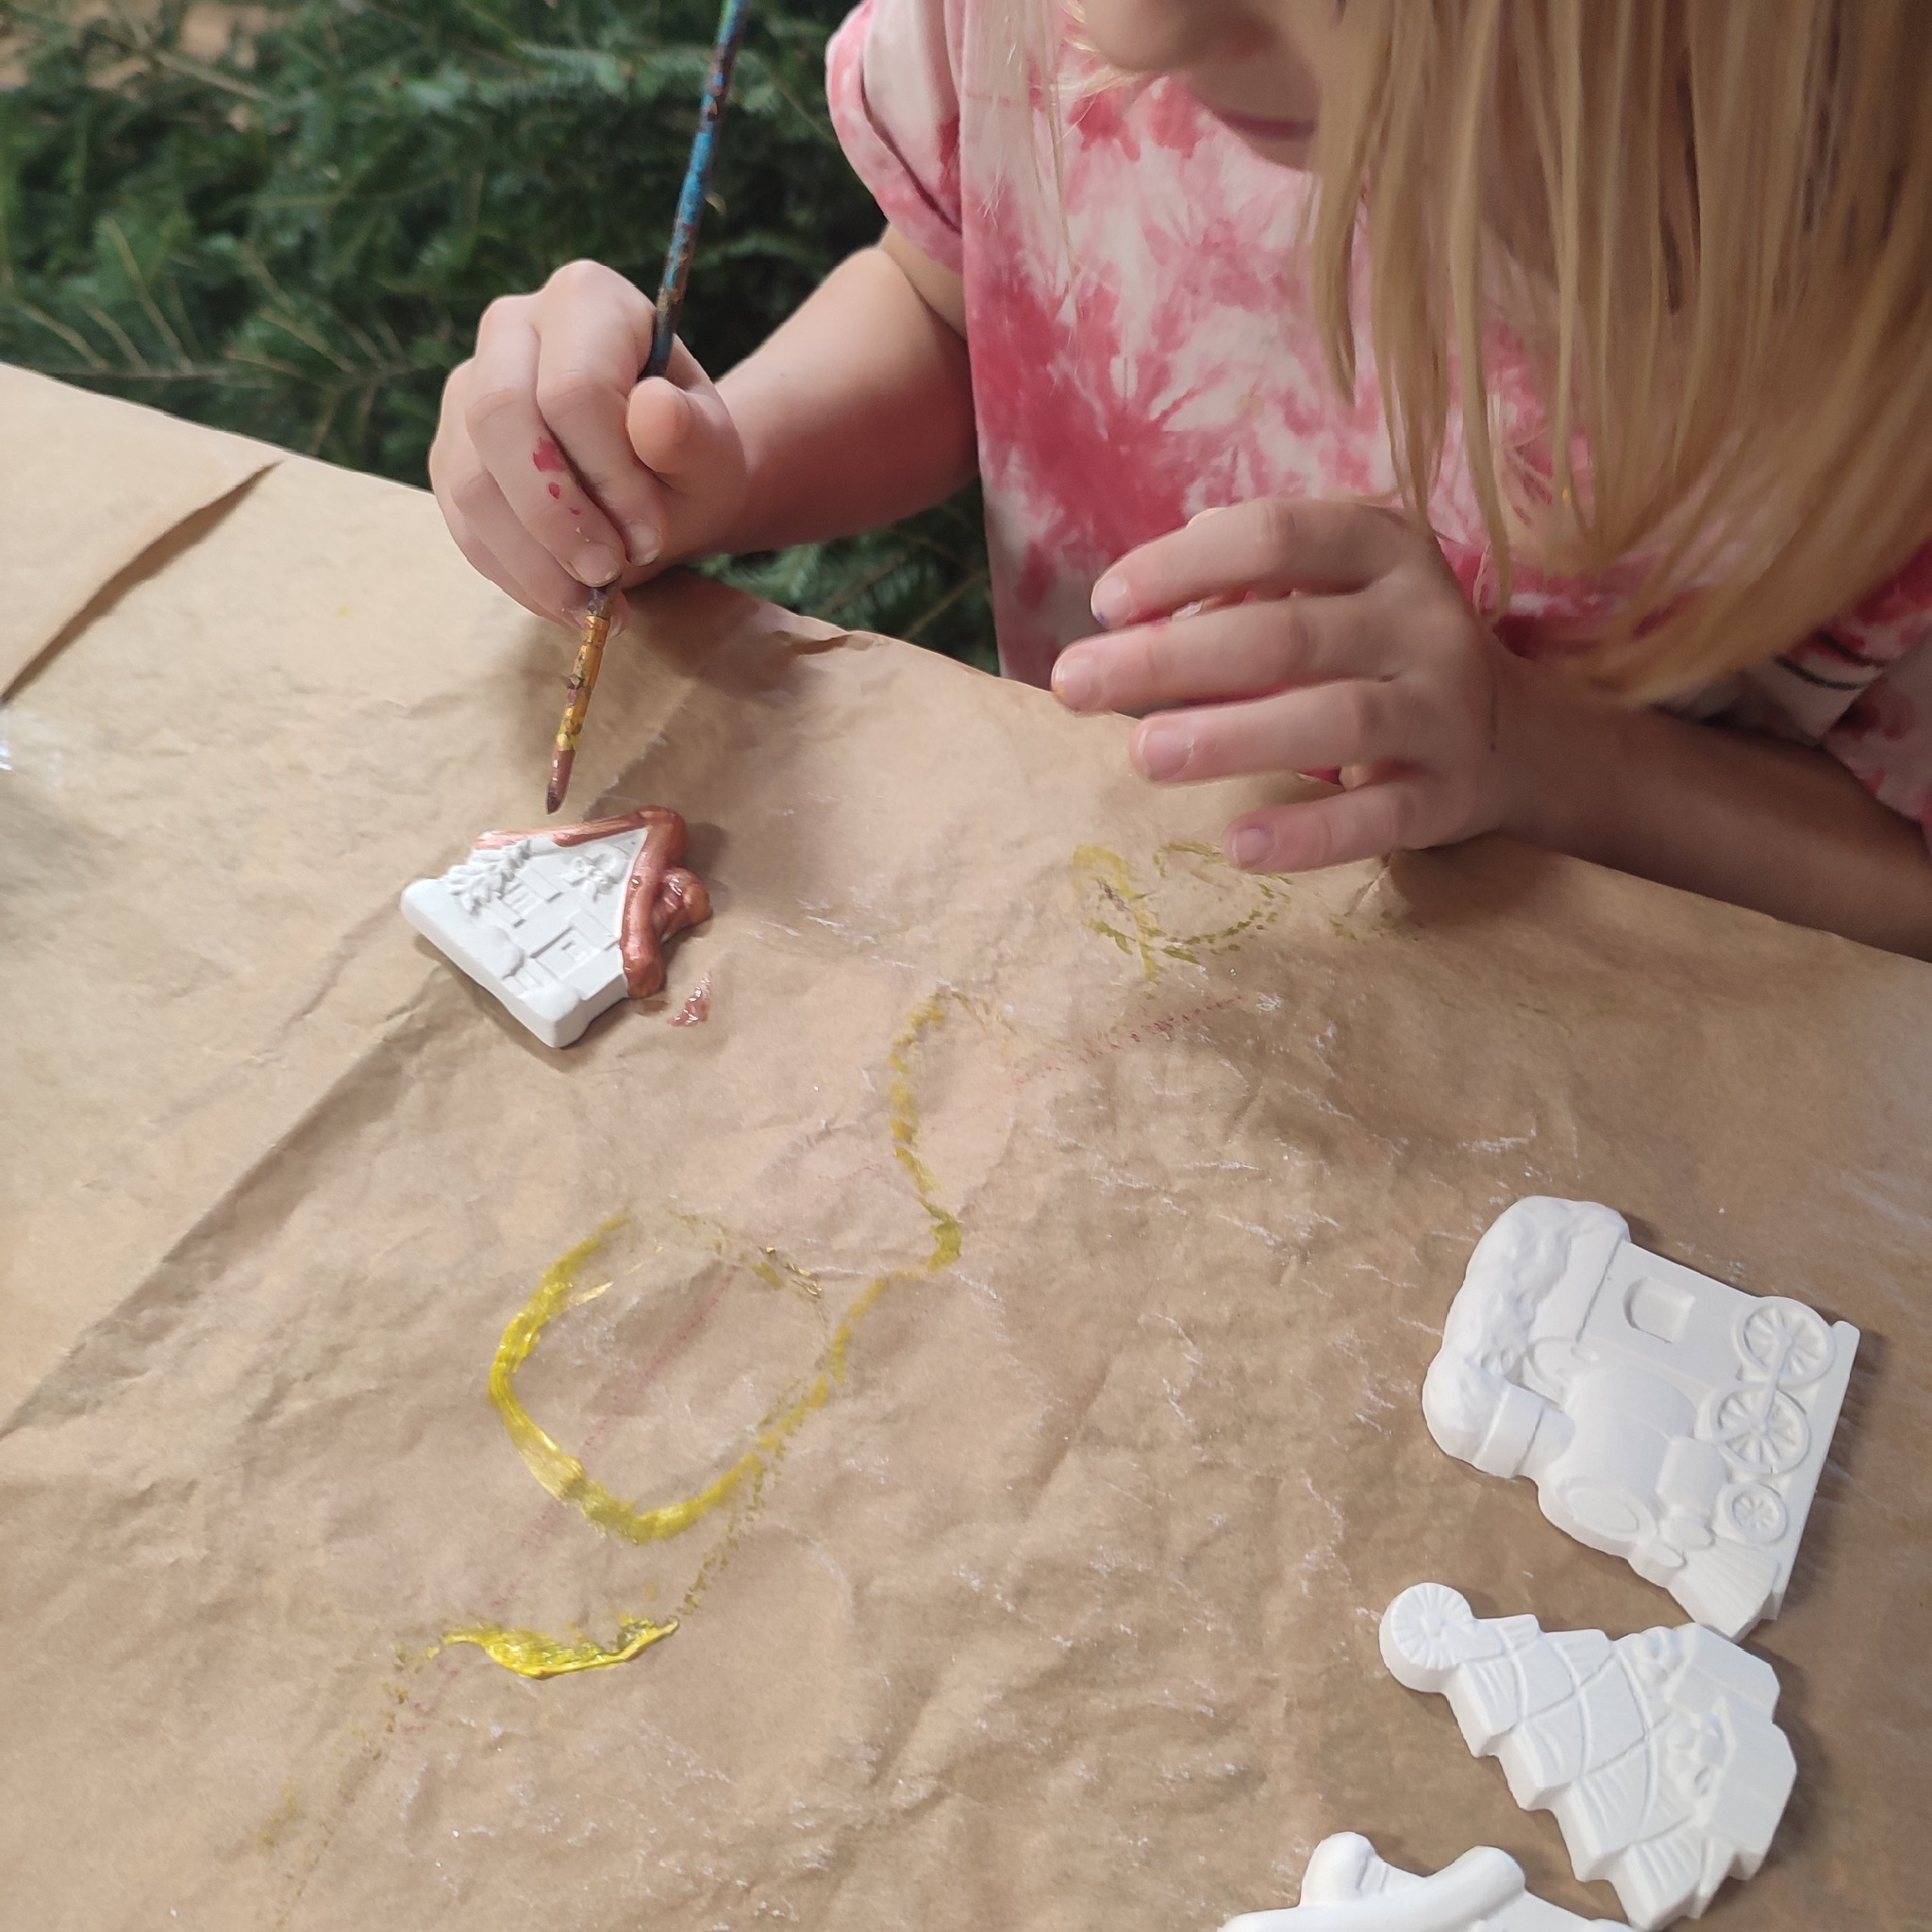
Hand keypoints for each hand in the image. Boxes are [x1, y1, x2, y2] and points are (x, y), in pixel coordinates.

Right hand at [429, 259, 749, 632]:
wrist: (660, 480)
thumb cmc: (687, 454)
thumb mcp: (712, 450)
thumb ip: (692, 434)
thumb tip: (653, 409)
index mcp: (586, 300)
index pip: (574, 387)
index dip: (610, 474)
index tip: (651, 534)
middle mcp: (511, 327)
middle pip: (500, 419)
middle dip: (557, 516)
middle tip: (608, 575)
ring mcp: (468, 389)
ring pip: (471, 480)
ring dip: (533, 559)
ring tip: (592, 602)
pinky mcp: (450, 452)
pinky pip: (462, 523)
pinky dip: (515, 574)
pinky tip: (564, 599)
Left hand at [1052, 499, 1532, 871]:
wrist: (1515, 735)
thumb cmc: (1377, 649)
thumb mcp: (1331, 590)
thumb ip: (1244, 588)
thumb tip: (1142, 611)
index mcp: (1385, 547)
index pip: (1277, 536)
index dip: (1184, 564)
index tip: (1107, 604)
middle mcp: (1421, 619)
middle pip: (1287, 633)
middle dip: (1171, 658)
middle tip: (1076, 684)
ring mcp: (1442, 709)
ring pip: (1336, 719)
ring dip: (1232, 736)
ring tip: (1144, 754)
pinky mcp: (1448, 795)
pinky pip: (1378, 817)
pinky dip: (1309, 833)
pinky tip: (1238, 844)